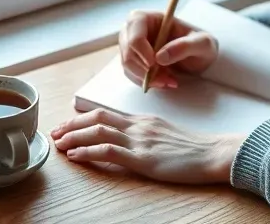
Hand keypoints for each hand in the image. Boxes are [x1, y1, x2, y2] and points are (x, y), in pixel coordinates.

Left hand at [51, 108, 243, 183]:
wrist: (214, 153)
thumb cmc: (195, 148)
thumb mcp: (167, 134)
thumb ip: (147, 134)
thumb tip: (130, 139)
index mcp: (144, 119)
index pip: (106, 112)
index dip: (82, 117)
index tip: (67, 124)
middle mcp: (139, 125)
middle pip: (97, 117)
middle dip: (71, 124)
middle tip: (55, 133)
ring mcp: (140, 140)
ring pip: (98, 131)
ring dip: (74, 136)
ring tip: (59, 144)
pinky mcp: (143, 158)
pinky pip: (108, 150)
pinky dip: (88, 151)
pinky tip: (76, 156)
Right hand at [119, 10, 218, 89]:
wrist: (200, 58)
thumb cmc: (201, 45)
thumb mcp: (202, 44)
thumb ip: (185, 47)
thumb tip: (160, 57)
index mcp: (150, 17)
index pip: (134, 28)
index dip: (140, 47)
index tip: (154, 64)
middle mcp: (136, 30)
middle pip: (127, 49)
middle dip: (144, 68)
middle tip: (166, 78)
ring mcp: (132, 46)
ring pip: (127, 64)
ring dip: (147, 78)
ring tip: (170, 81)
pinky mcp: (134, 61)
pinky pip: (132, 74)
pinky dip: (147, 82)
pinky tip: (165, 82)